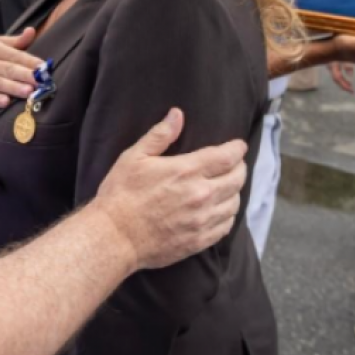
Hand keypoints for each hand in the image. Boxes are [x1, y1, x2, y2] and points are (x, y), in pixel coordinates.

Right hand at [0, 27, 45, 106]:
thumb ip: (16, 40)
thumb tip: (32, 31)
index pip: (14, 55)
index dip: (30, 61)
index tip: (44, 67)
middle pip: (8, 69)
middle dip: (25, 75)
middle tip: (40, 81)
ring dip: (14, 88)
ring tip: (28, 91)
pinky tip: (5, 102)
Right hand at [92, 109, 247, 270]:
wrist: (114, 236)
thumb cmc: (121, 193)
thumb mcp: (134, 157)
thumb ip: (159, 135)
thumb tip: (177, 114)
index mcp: (187, 171)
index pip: (227, 157)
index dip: (237, 149)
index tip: (239, 145)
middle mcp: (201, 195)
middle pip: (237, 179)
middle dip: (240, 168)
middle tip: (235, 164)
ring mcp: (202, 220)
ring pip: (234, 203)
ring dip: (235, 192)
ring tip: (227, 186)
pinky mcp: (199, 241)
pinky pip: (226, 227)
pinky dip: (228, 215)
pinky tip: (221, 210)